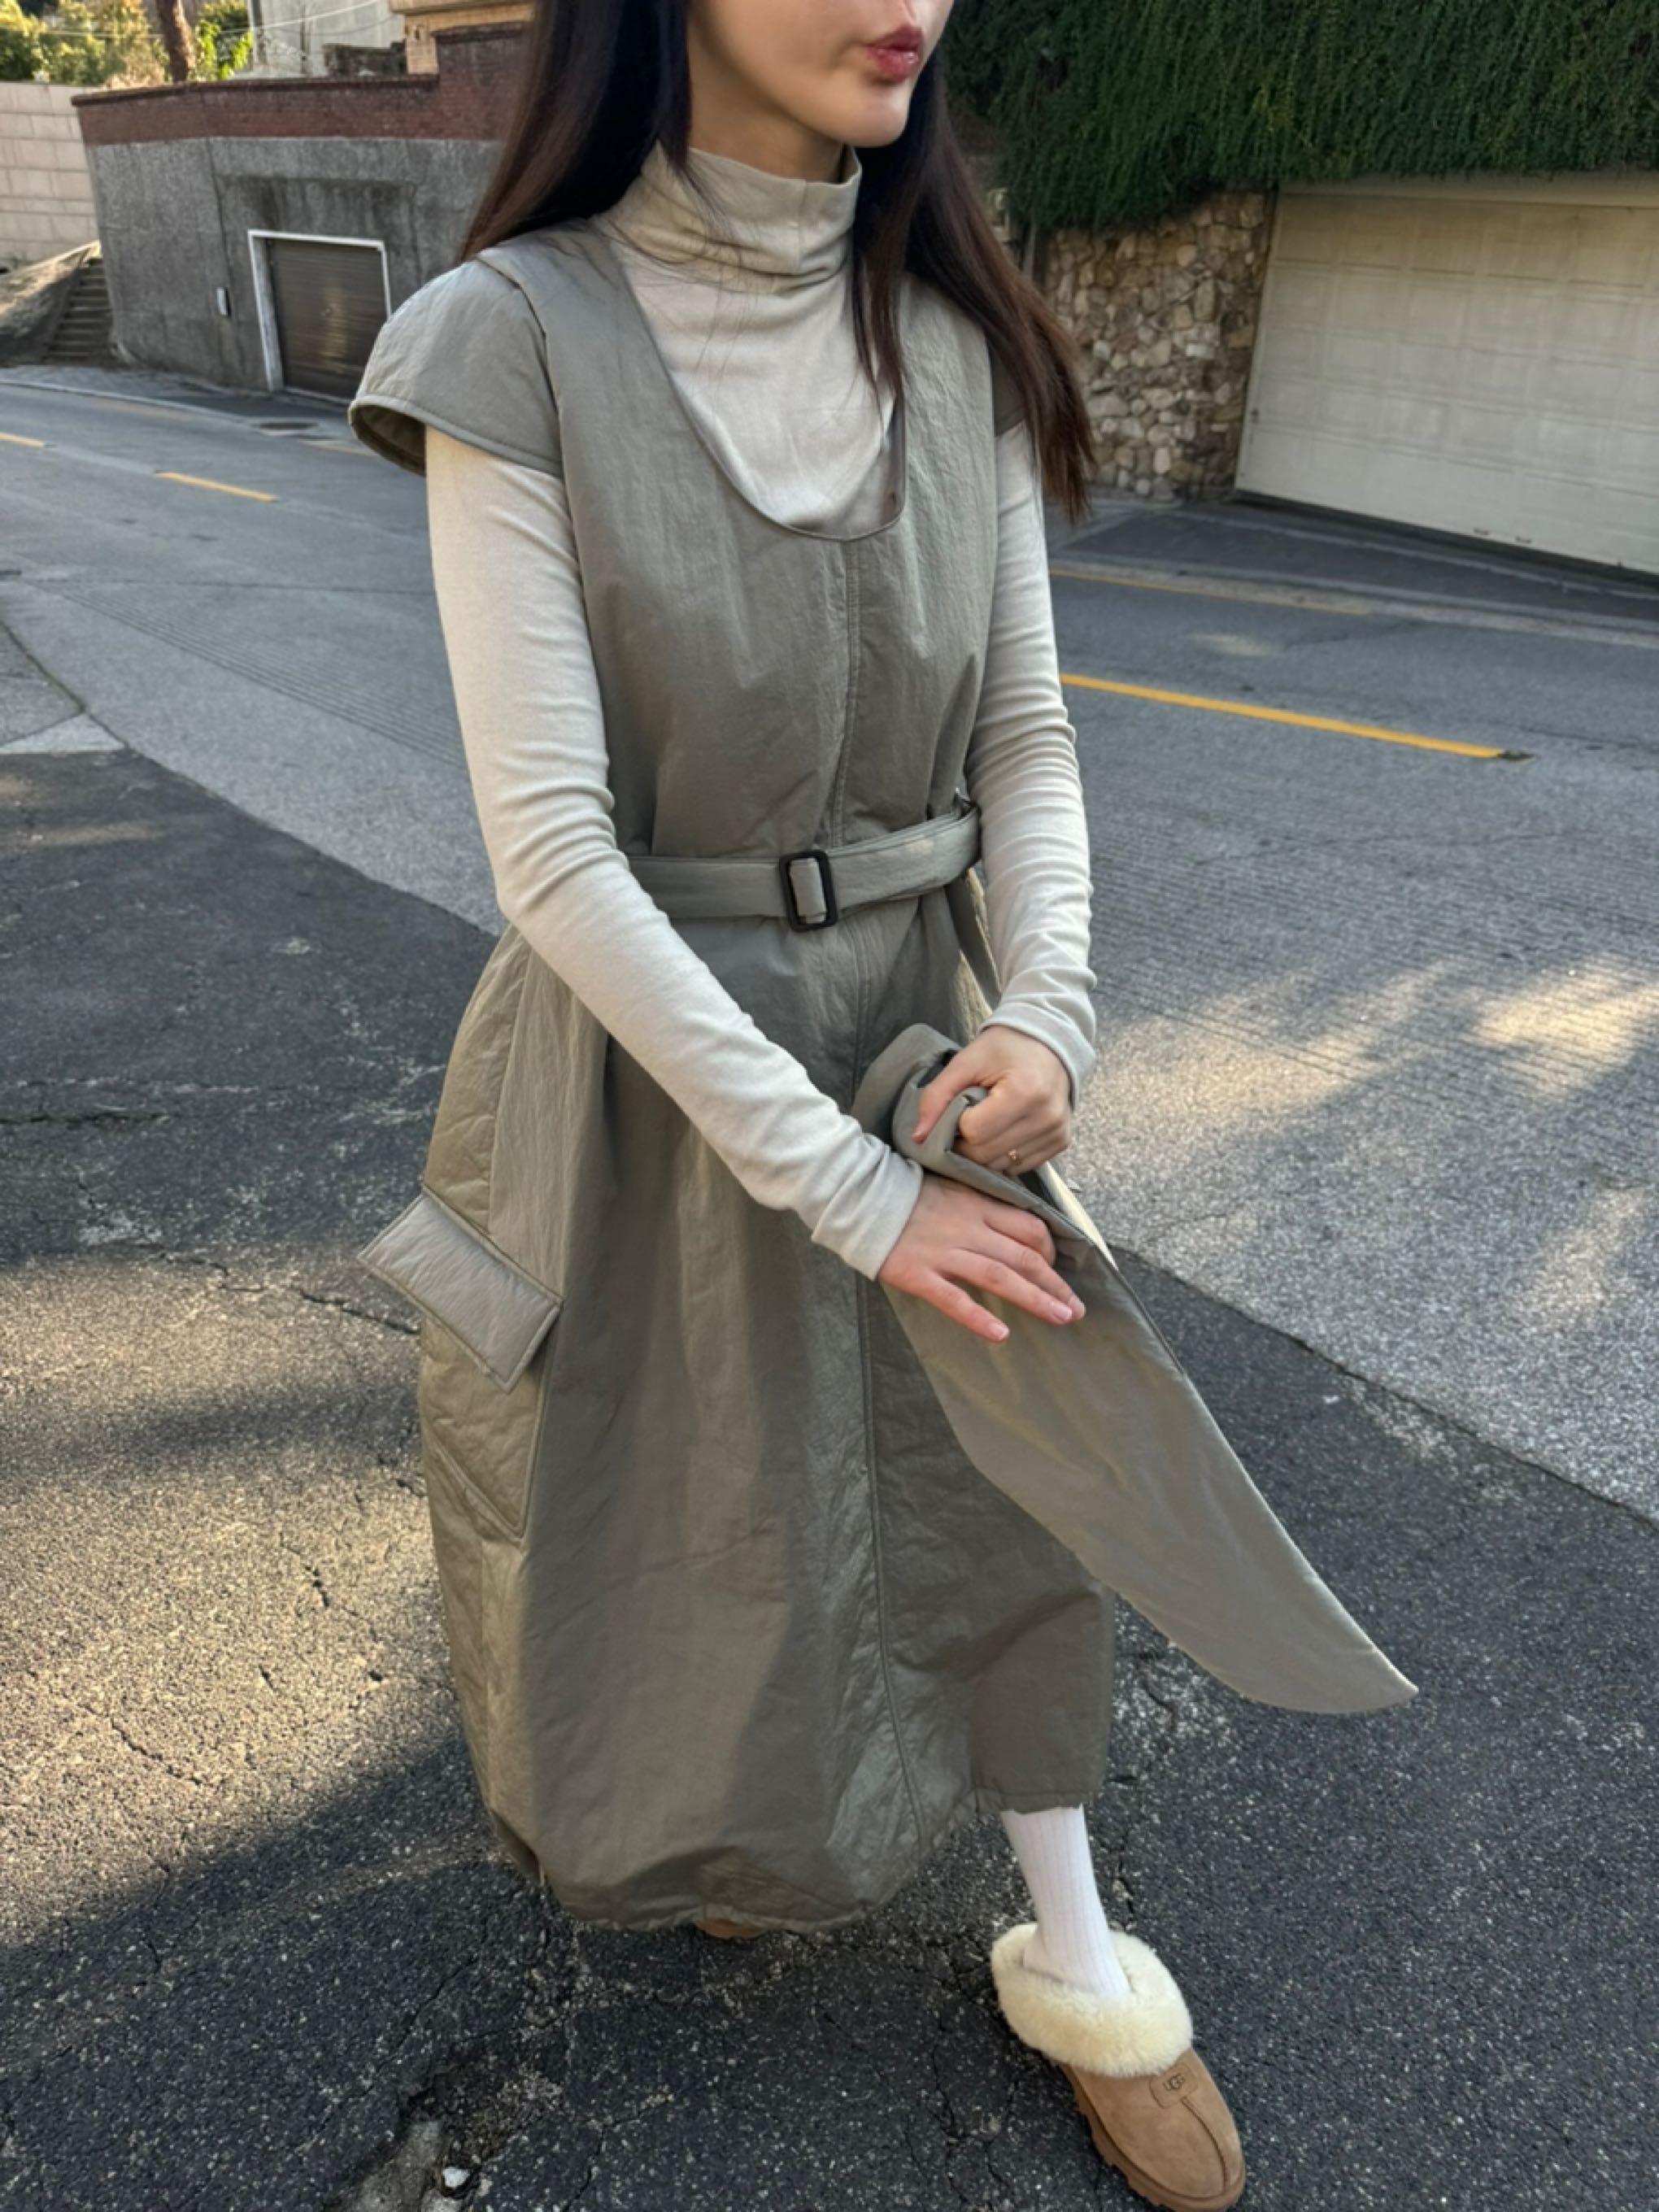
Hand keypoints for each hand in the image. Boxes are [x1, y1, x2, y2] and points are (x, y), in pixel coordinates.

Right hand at [878, 1175, 1084, 1342]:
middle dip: (1054, 1284)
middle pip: (1023, 1257)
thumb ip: (983, 1207)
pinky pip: (953, 1299)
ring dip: (1034, 1299)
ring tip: (1060, 1319)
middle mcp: (968, 1229)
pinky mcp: (918, 1274)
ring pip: (999, 1277)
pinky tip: (1001, 1335)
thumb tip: (1015, 1229)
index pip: (1029, 1228)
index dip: (1050, 1252)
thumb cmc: (909, 1194)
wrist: (861, 1195)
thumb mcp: (954, 1188)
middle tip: (1076, 1309)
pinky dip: (978, 1317)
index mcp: (978, 1206)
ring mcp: (943, 1253)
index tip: (1055, 1271)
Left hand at [910, 1023, 1072, 1175]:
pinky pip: (1020, 1166)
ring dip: (984, 1152)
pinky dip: (1003, 1155)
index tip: (960, 1107)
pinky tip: (1003, 1131)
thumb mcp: (965, 1062)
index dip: (958, 1124)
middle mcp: (1046, 1117)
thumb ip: (937, 1096)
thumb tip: (918, 1138)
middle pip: (986, 1154)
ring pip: (1001, 1166)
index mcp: (1024, 1092)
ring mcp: (1057, 1133)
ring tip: (987, 1122)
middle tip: (967, 1119)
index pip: (974, 1132)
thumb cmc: (1004, 1048)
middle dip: (967, 1143)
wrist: (1049, 1042)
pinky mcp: (1061, 1142)